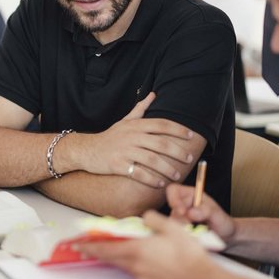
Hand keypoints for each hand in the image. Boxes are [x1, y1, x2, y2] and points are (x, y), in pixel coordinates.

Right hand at [77, 92, 201, 187]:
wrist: (87, 150)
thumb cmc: (110, 136)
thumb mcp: (124, 120)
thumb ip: (140, 109)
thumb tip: (153, 94)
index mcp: (136, 125)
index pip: (162, 124)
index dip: (178, 130)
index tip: (191, 136)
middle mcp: (132, 136)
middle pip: (161, 143)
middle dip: (178, 152)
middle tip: (189, 158)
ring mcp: (125, 151)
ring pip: (152, 160)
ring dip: (168, 169)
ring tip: (177, 175)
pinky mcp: (118, 165)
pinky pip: (139, 174)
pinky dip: (152, 179)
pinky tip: (160, 184)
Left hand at [78, 210, 212, 278]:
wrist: (200, 276)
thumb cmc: (187, 253)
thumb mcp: (170, 226)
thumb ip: (152, 219)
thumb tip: (145, 218)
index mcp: (137, 249)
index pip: (106, 248)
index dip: (89, 246)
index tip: (78, 245)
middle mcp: (136, 264)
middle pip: (110, 258)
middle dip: (96, 252)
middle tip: (85, 247)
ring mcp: (142, 275)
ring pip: (121, 264)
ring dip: (113, 257)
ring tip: (110, 248)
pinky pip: (133, 270)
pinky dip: (129, 263)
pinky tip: (136, 257)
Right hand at [166, 184, 235, 243]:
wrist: (226, 236)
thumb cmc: (222, 221)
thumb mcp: (218, 215)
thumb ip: (206, 211)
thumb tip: (191, 213)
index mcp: (190, 194)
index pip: (173, 190)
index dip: (174, 199)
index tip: (182, 212)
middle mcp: (183, 205)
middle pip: (172, 210)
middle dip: (181, 220)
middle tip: (192, 227)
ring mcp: (180, 218)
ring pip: (173, 223)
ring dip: (184, 229)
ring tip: (198, 233)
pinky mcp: (181, 230)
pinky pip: (177, 233)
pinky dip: (185, 236)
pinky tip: (196, 238)